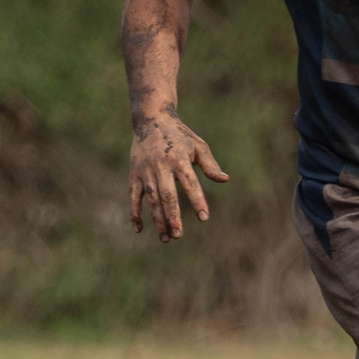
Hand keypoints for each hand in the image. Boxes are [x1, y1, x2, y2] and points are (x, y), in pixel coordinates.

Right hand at [129, 111, 227, 241]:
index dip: (197, 200)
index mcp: (179, 159)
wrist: (151, 120)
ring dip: (157, 219)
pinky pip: (133, 197)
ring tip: (166, 238)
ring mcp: (145, 171)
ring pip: (150, 199)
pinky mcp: (134, 175)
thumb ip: (210, 164)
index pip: (190, 183)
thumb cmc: (180, 135)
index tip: (204, 217)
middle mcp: (160, 166)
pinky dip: (135, 213)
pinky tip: (140, 230)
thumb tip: (224, 179)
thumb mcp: (198, 145)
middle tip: (178, 236)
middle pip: (166, 195)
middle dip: (172, 216)